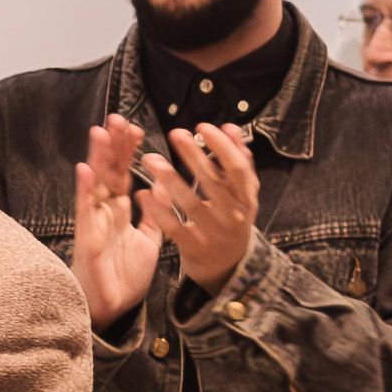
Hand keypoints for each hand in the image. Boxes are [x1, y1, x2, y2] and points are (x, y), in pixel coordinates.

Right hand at [72, 115, 161, 330]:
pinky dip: (84, 190)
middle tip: (119, 117)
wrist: (113, 308)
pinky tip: (85, 169)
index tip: (136, 129)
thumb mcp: (149, 240)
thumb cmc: (124, 277)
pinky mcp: (88, 238)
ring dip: (97, 157)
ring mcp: (94, 223)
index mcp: (120, 213)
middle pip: (108, 172)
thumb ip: (154, 215)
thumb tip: (161, 190)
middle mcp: (104, 213)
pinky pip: (85, 211)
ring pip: (95, 184)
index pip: (123, 174)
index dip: (128, 152)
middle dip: (113, 145)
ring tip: (100, 131)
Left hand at [138, 123, 258, 293]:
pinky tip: (144, 193)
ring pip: (190, 204)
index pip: (238, 168)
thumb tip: (230, 128)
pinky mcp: (193, 247)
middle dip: (194, 156)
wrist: (226, 265)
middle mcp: (234, 215)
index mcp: (247, 198)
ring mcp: (213, 233)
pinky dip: (158, 210)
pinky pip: (173, 227)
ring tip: (150, 159)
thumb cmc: (230, 218)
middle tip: (175, 134)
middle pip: (213, 182)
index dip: (222, 147)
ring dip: (169, 179)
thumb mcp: (240, 193)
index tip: (202, 127)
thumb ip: (236, 162)